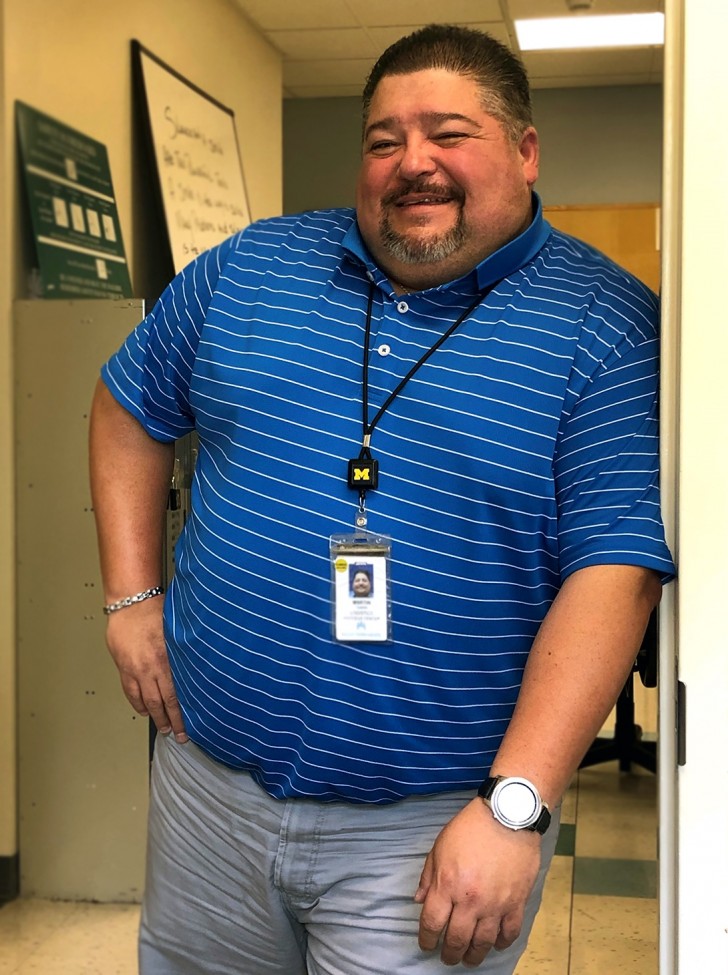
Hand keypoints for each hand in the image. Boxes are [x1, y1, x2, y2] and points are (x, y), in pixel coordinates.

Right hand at [105, 598, 187, 741]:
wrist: (131, 604)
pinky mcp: (123, 667)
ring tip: (163, 726)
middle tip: (178, 735)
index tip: (188, 727)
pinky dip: (138, 703)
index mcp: (167, 661)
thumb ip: (183, 653)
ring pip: (145, 700)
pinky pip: (130, 691)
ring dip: (155, 715)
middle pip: (162, 703)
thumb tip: (197, 668)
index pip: (176, 696)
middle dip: (171, 721)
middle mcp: (151, 668)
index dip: (182, 714)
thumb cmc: (156, 612)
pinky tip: (144, 710)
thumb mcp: (176, 633)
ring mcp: (135, 669)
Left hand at [415, 797, 540, 967]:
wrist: (507, 816)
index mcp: (447, 884)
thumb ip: (428, 876)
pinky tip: (495, 943)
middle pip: (457, 939)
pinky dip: (501, 943)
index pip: (432, 923)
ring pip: (483, 943)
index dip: (427, 939)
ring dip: (474, 955)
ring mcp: (495, 904)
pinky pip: (509, 933)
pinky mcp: (516, 902)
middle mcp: (470, 900)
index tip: (426, 944)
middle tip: (447, 957)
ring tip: (469, 959)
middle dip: (449, 953)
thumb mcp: (439, 847)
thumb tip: (420, 901)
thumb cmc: (470, 828)